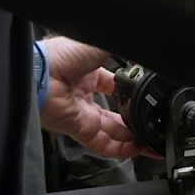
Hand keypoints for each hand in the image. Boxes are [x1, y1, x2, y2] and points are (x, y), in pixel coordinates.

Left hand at [38, 37, 145, 160]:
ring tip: (153, 140)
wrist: (40, 74)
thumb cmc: (63, 55)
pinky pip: (103, 143)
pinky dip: (121, 149)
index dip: (132, 91)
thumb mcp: (100, 45)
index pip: (115, 86)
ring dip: (133, 137)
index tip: (149, 94)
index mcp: (90, 74)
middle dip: (135, 118)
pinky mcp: (80, 129)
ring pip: (113, 131)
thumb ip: (123, 49)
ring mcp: (83, 114)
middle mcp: (86, 95)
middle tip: (154, 122)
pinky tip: (138, 148)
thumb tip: (145, 49)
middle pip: (116, 112)